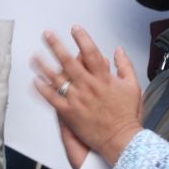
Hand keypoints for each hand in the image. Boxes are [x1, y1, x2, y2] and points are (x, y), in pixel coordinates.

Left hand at [31, 26, 143, 167]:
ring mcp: (78, 99)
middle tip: (48, 34)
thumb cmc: (127, 115)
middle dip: (57, 45)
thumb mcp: (133, 86)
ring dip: (44, 65)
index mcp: (104, 78)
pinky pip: (52, 99)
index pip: (91, 52)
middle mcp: (89, 86)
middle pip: (69, 61)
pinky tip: (35, 81)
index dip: (82, 38)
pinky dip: (43, 89)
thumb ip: (125, 65)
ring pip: (57, 78)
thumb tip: (118, 50)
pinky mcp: (70, 113)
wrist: (121, 139)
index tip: (75, 29)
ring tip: (35, 55)